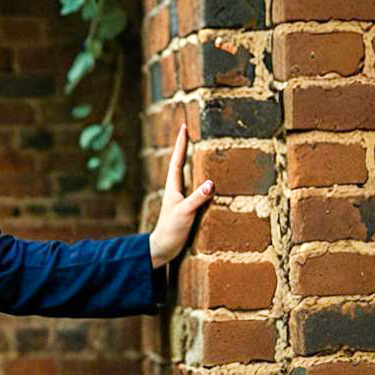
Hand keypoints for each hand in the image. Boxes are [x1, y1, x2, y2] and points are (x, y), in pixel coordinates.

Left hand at [149, 122, 214, 267]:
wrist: (163, 248)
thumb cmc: (171, 230)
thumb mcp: (185, 213)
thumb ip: (197, 198)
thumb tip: (211, 183)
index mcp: (173, 187)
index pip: (178, 160)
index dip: (181, 143)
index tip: (184, 127)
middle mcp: (175, 190)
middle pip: (181, 163)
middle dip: (184, 147)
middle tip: (188, 130)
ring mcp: (180, 198)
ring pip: (187, 174)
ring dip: (190, 160)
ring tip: (197, 147)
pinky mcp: (186, 207)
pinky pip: (194, 187)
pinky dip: (200, 178)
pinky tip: (206, 179)